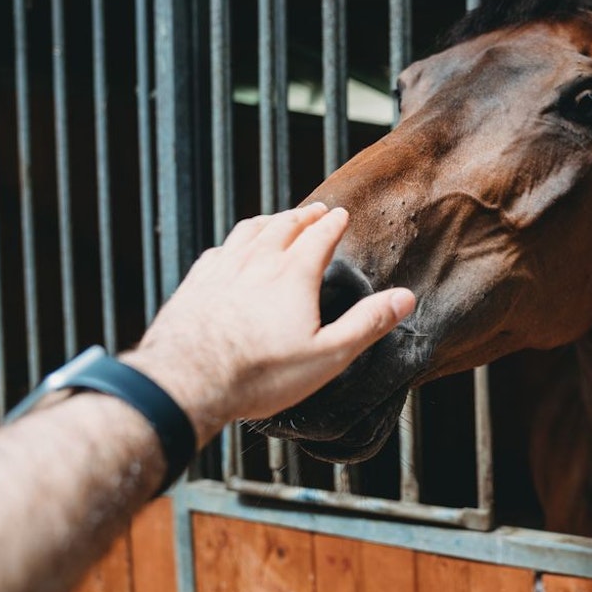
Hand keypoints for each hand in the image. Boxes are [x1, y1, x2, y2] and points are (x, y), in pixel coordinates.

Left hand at [121, 203, 414, 443]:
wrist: (186, 381)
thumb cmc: (261, 373)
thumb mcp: (328, 355)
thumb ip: (367, 323)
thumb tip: (405, 298)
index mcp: (293, 274)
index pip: (320, 236)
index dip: (333, 223)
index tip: (341, 214)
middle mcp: (257, 261)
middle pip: (284, 225)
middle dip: (303, 215)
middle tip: (315, 210)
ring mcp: (222, 269)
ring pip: (248, 231)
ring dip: (268, 221)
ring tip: (277, 219)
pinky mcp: (196, 283)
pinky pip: (219, 250)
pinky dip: (234, 242)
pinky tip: (232, 250)